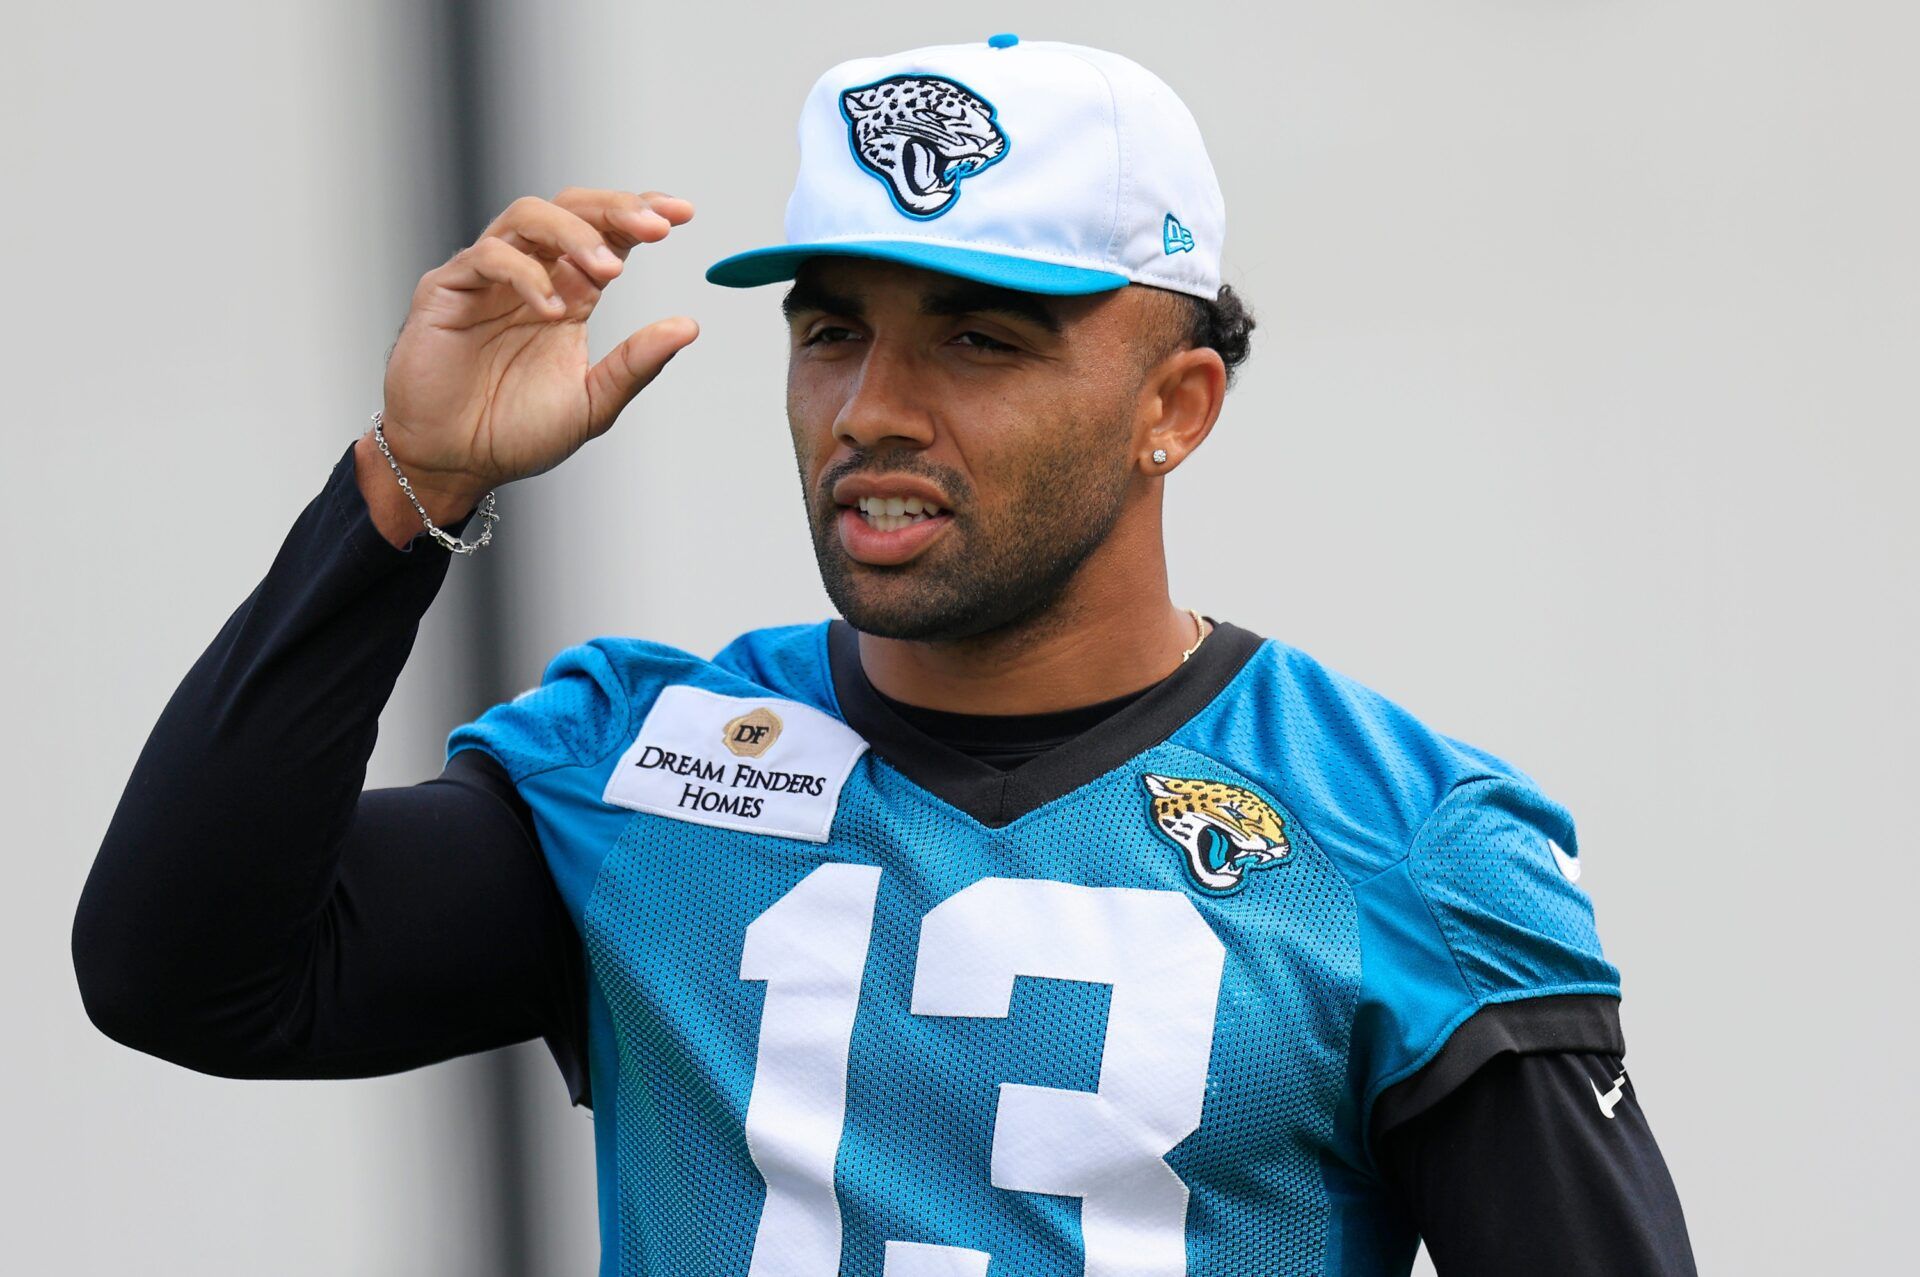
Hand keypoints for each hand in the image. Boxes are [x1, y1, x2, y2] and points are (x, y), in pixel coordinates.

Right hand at [371, 187, 698, 516]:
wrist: (456, 465)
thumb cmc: (515, 433)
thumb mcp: (593, 403)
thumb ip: (636, 364)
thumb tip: (688, 327)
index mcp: (570, 293)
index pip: (606, 234)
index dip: (640, 213)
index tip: (683, 213)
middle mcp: (531, 276)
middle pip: (572, 209)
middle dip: (616, 208)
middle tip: (656, 227)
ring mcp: (487, 279)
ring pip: (528, 216)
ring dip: (575, 233)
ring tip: (609, 270)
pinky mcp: (447, 290)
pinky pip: (486, 257)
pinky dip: (524, 274)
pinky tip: (550, 309)